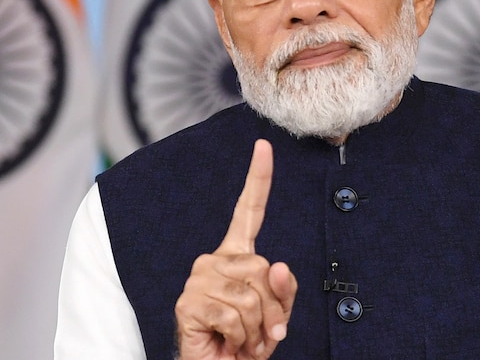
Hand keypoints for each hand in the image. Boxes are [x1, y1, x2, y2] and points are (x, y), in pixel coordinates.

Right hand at [175, 139, 296, 358]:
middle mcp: (214, 260)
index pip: (248, 211)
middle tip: (259, 329)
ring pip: (253, 295)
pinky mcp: (188, 302)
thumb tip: (280, 267)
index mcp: (237, 255)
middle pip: (265, 268)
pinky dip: (242, 336)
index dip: (258, 178)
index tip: (263, 146)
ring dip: (257, 326)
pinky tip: (228, 342)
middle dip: (273, 307)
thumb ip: (284, 290)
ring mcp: (199, 279)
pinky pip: (235, 314)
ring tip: (242, 337)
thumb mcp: (277, 314)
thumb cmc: (248, 340)